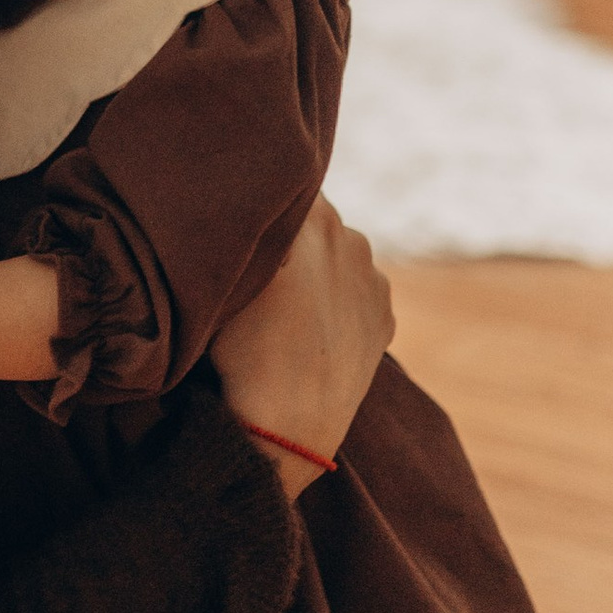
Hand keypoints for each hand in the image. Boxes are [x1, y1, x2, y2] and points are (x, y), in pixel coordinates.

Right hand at [212, 199, 393, 487]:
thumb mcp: (226, 278)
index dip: (262, 201)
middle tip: (259, 268)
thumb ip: (243, 231)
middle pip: (313, 220)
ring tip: (284, 309)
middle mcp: (352, 238)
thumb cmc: (242, 351)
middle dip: (291, 236)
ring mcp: (374, 278)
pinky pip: (356, 290)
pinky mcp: (385, 315)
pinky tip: (310, 330)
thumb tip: (241, 201)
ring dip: (316, 269)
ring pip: (337, 256)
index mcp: (313, 218)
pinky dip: (337, 301)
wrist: (288, 427)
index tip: (243, 221)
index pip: (287, 185)